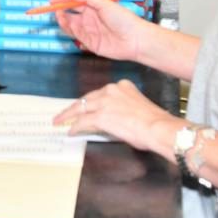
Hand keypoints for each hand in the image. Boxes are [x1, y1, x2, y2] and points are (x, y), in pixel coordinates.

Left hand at [53, 80, 178, 155]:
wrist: (157, 127)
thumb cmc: (154, 121)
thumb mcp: (137, 106)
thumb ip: (122, 108)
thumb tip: (114, 120)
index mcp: (122, 86)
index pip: (100, 94)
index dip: (91, 102)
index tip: (86, 106)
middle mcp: (111, 91)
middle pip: (87, 98)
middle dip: (75, 107)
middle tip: (66, 113)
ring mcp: (104, 103)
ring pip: (80, 108)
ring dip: (68, 115)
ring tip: (60, 121)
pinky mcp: (100, 116)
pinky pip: (82, 122)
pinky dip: (75, 127)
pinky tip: (71, 131)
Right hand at [54, 0, 145, 61]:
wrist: (135, 39)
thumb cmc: (124, 19)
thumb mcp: (104, 3)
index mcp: (95, 8)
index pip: (75, 3)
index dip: (63, 1)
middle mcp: (91, 19)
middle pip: (71, 15)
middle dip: (61, 12)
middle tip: (53, 9)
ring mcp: (91, 31)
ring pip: (72, 26)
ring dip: (64, 21)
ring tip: (59, 16)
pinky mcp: (91, 44)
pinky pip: (77, 37)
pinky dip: (71, 31)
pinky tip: (69, 25)